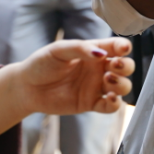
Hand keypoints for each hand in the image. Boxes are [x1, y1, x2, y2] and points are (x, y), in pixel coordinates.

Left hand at [0, 38, 134, 139]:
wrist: (27, 87)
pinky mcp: (90, 104)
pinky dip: (115, 103)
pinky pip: (110, 106)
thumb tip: (101, 54)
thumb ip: (80, 49)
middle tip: (114, 66)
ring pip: (122, 86)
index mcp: (94, 51)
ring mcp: (96, 87)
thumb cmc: (42, 63)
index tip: (123, 49)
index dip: (124, 46)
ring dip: (122, 84)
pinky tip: (108, 98)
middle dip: (126, 66)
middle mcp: (99, 68)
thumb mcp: (58, 50)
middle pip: (126, 67)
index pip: (116, 47)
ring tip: (107, 81)